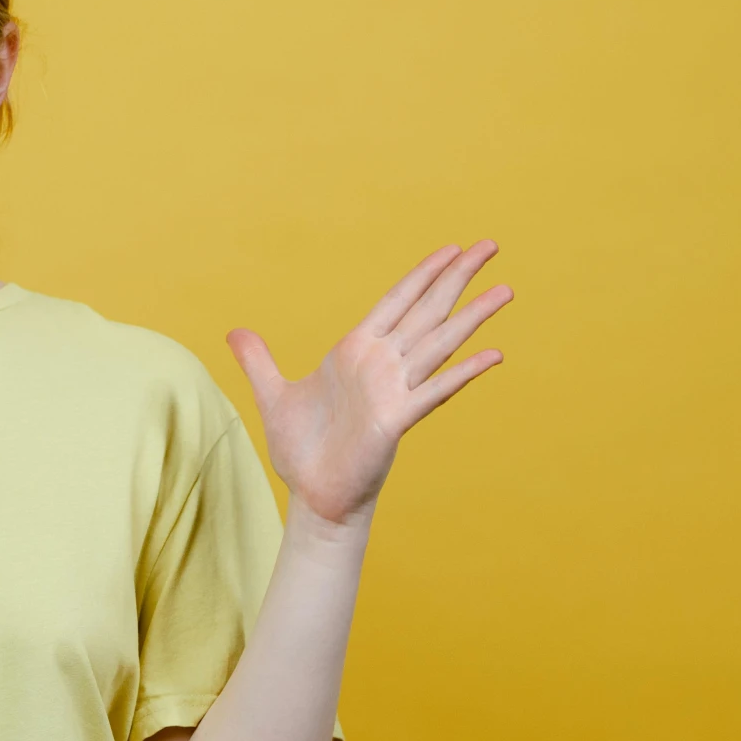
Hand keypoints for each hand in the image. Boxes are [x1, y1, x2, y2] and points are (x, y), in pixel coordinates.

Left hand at [227, 242, 511, 528]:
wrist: (312, 495)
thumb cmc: (301, 449)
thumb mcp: (273, 395)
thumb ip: (258, 361)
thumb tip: (234, 333)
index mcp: (356, 351)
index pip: (397, 301)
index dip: (424, 273)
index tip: (452, 248)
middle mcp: (381, 364)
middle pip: (427, 310)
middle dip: (458, 277)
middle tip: (491, 245)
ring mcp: (393, 390)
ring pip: (440, 342)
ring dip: (472, 316)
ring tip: (505, 290)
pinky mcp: (396, 420)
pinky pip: (435, 391)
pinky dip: (463, 373)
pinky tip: (492, 355)